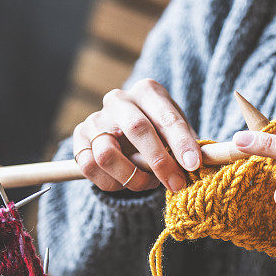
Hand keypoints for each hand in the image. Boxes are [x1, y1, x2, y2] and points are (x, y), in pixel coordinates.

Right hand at [72, 78, 200, 192]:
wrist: (127, 133)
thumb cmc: (160, 132)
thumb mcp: (177, 133)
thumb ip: (187, 147)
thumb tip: (196, 165)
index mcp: (148, 91)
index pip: (166, 116)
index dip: (181, 142)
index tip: (193, 164)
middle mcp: (119, 99)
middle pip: (136, 128)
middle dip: (159, 161)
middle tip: (176, 184)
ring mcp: (95, 118)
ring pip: (107, 154)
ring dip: (132, 177)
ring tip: (148, 183)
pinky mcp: (79, 137)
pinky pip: (89, 167)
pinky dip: (111, 183)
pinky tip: (126, 184)